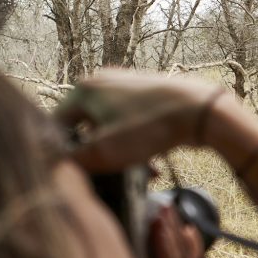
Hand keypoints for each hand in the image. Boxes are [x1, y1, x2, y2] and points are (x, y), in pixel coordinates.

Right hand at [55, 69, 220, 172]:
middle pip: (86, 126)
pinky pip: (133, 123)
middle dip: (98, 154)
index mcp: (84, 89)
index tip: (78, 172)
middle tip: (110, 176)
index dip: (64, 151)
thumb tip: (58, 162)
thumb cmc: (148, 128)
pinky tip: (153, 168)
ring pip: (113, 127)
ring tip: (138, 175)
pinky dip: (137, 144)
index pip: (57, 124)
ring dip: (121, 154)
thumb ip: (74, 158)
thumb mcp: (103, 151)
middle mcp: (102, 81)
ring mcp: (127, 86)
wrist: (200, 110)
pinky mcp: (149, 95)